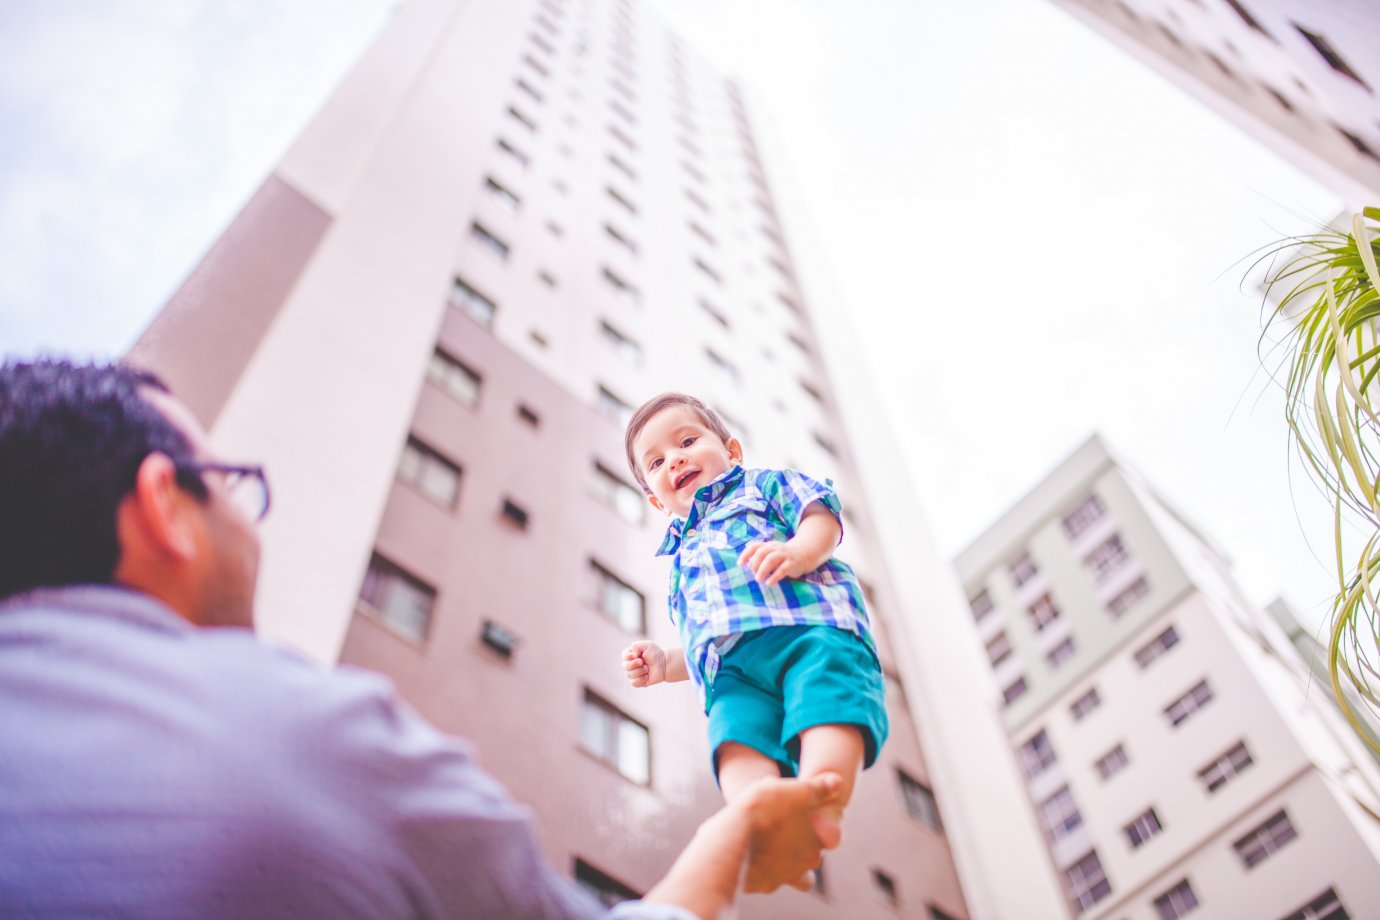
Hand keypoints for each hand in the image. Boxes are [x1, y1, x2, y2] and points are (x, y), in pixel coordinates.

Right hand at [622, 641, 666, 687]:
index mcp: (631, 655)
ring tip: (647, 668)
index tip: (637, 655)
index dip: (628, 657)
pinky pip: (633, 683)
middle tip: (642, 662)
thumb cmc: (655, 653)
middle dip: (634, 664)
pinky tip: (647, 676)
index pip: (624, 656)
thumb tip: (631, 654)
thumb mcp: (646, 645)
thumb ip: (636, 646)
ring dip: (639, 671)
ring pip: (629, 675)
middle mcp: (630, 664)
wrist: (664, 664)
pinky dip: (640, 679)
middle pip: (625, 666)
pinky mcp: (638, 682)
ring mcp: (633, 673)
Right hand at [737, 773, 843, 892]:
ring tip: (755, 841)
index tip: (792, 821)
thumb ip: (818, 789)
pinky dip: (749, 867)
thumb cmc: (766, 811)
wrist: (730, 839)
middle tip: (775, 831)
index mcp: (812, 852)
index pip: (816, 848)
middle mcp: (795, 873)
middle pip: (800, 868)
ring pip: (776, 875)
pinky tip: (738, 848)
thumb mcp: (795, 792)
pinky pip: (752, 878)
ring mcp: (771, 882)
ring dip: (770, 863)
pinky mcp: (749, 886)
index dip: (806, 834)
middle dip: (790, 853)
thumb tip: (838, 781)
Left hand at [738, 539, 812, 586]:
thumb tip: (749, 565)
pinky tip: (769, 583)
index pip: (754, 546)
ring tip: (758, 579)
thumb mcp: (771, 555)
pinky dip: (774, 576)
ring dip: (762, 569)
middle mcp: (776, 548)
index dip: (746, 554)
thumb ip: (760, 559)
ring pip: (771, 559)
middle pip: (762, 552)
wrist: (804, 555)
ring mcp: (785, 555)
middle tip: (753, 574)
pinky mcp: (792, 563)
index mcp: (768, 545)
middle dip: (755, 563)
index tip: (739, 564)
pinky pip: (782, 569)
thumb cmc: (782, 558)